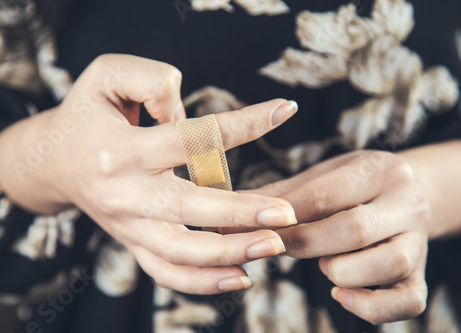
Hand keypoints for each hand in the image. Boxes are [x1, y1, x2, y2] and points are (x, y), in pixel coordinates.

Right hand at [0, 54, 297, 293]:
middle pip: (189, 209)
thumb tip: (188, 115)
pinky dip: (203, 283)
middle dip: (241, 214)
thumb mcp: (107, 75)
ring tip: (274, 246)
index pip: (192, 138)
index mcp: (121, 150)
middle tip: (286, 213)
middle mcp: (124, 194)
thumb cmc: (87, 114)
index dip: (243, 124)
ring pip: (181, 252)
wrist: (51, 161)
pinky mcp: (132, 243)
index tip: (284, 111)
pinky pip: (166, 273)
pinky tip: (241, 277)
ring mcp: (128, 226)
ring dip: (230, 254)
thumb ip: (151, 81)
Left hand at [247, 150, 430, 323]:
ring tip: (322, 266)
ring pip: (389, 263)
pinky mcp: (421, 272)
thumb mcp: (323, 173)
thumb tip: (233, 214)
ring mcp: (418, 240)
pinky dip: (372, 307)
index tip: (253, 227)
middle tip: (281, 248)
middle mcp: (405, 203)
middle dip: (308, 243)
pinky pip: (408, 300)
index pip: (325, 195)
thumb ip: (282, 192)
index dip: (284, 216)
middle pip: (355, 230)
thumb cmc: (354, 183)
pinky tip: (340, 296)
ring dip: (343, 271)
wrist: (411, 190)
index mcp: (377, 170)